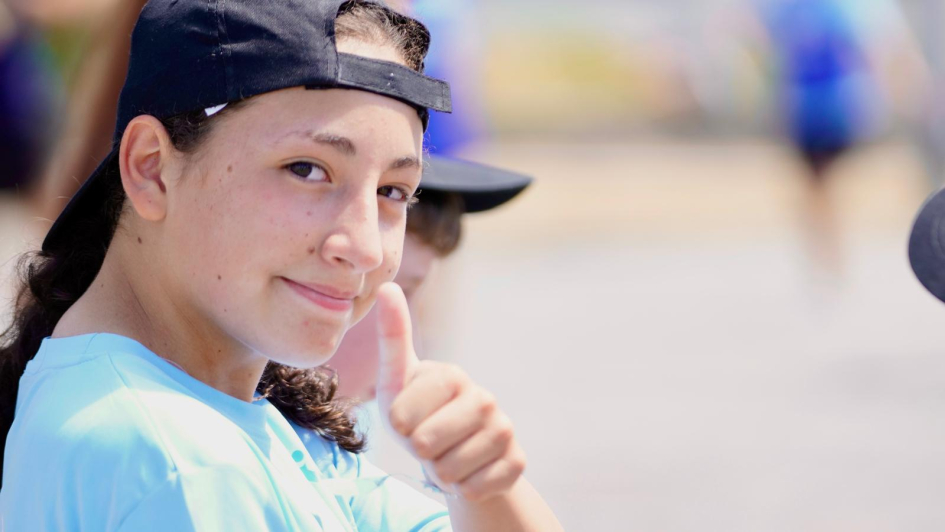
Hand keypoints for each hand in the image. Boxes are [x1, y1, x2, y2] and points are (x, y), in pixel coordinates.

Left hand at [375, 282, 525, 501]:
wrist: (458, 452)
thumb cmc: (419, 412)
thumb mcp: (396, 381)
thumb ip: (391, 337)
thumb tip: (386, 286)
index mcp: (451, 375)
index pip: (401, 419)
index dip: (397, 428)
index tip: (409, 418)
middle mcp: (484, 398)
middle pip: (425, 445)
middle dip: (418, 452)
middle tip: (428, 440)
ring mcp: (504, 429)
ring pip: (449, 471)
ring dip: (440, 471)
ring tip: (447, 454)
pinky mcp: (517, 461)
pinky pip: (473, 489)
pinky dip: (463, 488)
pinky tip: (469, 470)